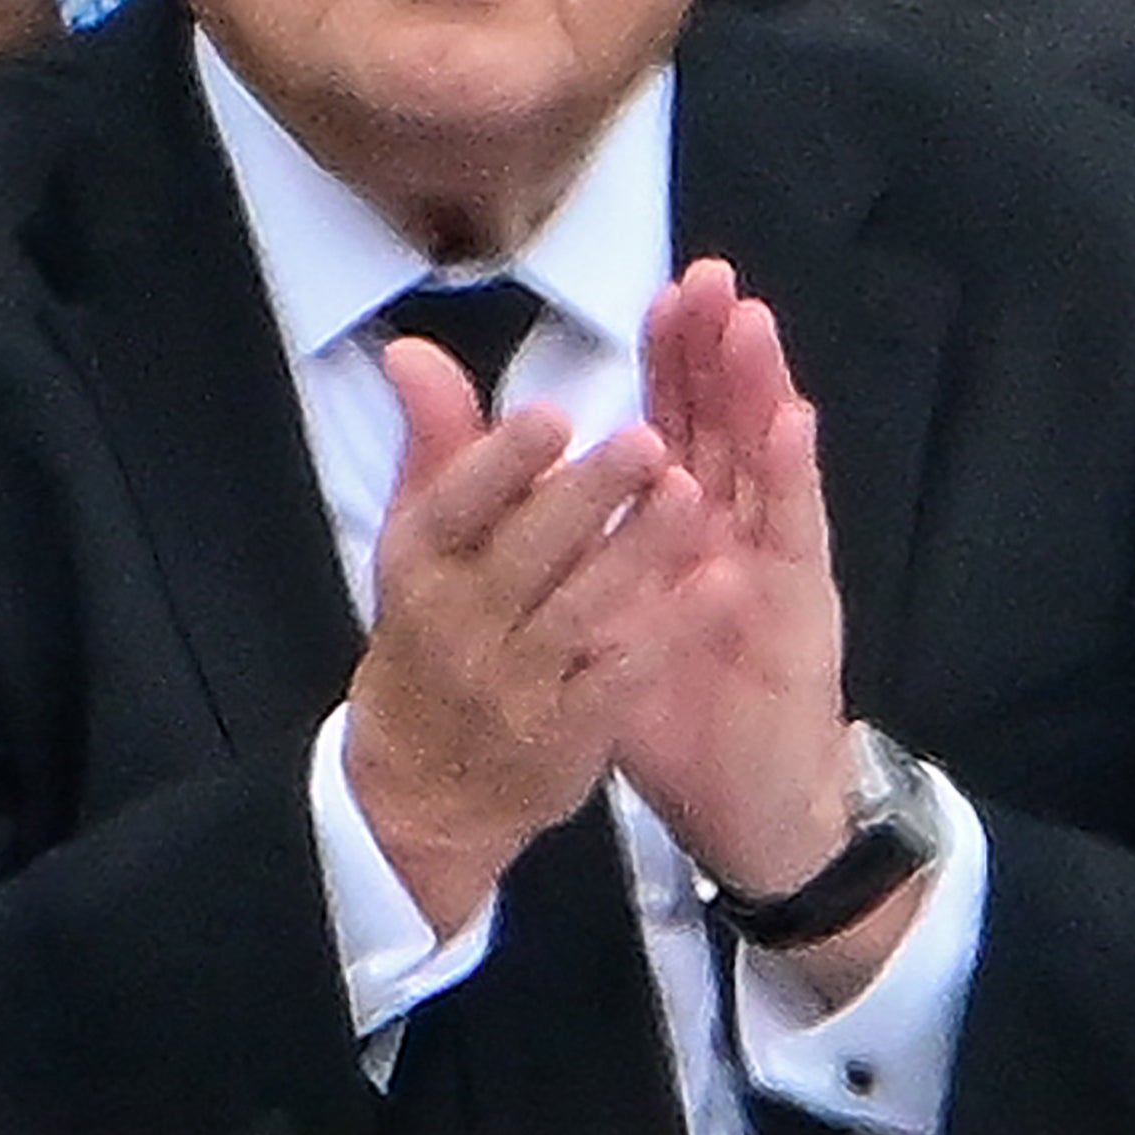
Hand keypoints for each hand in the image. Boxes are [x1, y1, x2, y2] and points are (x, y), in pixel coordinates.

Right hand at [337, 341, 658, 931]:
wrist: (424, 786)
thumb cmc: (433, 629)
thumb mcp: (421, 541)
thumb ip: (435, 444)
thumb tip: (414, 348)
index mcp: (419, 565)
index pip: (452, 507)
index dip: (499, 463)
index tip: (555, 416)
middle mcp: (459, 623)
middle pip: (523, 555)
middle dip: (585, 498)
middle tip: (648, 442)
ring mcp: (514, 683)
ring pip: (579, 612)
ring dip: (637, 554)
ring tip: (691, 496)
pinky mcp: (567, 733)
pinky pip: (622, 677)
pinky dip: (670, 631)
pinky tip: (720, 586)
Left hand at [579, 262, 886, 954]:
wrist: (742, 803)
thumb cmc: (669, 704)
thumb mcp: (597, 617)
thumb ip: (551, 542)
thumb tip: (497, 489)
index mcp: (684, 527)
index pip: (679, 425)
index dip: (672, 361)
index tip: (660, 294)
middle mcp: (733, 530)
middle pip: (728, 423)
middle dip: (719, 350)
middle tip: (709, 277)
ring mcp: (772, 562)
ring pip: (766, 460)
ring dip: (761, 389)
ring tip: (749, 322)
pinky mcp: (801, 607)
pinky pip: (794, 533)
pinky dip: (790, 477)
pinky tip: (789, 424)